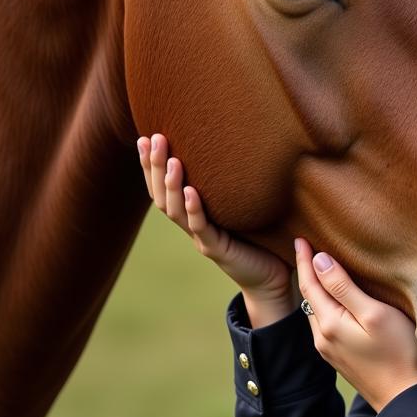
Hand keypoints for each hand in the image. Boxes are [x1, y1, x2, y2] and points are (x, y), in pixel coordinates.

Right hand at [137, 133, 297, 325]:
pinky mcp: (218, 250)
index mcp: (193, 213)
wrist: (271, 278)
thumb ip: (232, 183)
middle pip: (162, 195)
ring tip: (171, 161)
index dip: (151, 165)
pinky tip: (191, 191)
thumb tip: (240, 140)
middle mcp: (191, 225)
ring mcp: (202, 238)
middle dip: (155, 167)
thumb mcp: (242, 205)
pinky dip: (195, 209)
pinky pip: (202, 228)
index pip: (163, 187)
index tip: (145, 137)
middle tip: (153, 138)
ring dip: (172, 185)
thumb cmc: (260, 238)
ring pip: (176, 211)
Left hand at [295, 237, 416, 411]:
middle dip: (306, 271)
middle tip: (304, 246)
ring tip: (318, 267)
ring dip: (316, 289)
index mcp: (329, 324)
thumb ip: (344, 287)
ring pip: (317, 311)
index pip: (310, 284)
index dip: (304, 259)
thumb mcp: (374, 313)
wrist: (405, 401)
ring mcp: (331, 351)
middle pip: (309, 297)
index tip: (299, 237)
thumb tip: (319, 260)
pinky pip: (326, 323)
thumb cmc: (399, 352)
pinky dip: (326, 304)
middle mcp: (323, 338)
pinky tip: (335, 298)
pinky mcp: (342, 358)